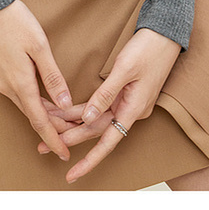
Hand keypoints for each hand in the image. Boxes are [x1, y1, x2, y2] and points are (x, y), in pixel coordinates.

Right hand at [0, 0, 73, 161]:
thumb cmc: (15, 22)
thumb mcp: (39, 46)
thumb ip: (52, 76)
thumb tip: (64, 103)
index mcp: (20, 84)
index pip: (40, 121)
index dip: (54, 138)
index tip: (65, 153)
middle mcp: (8, 88)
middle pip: (35, 116)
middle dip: (55, 127)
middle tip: (76, 132)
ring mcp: (2, 82)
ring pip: (28, 107)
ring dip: (46, 115)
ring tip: (66, 119)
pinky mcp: (1, 74)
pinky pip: (21, 96)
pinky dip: (36, 103)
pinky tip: (47, 101)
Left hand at [37, 27, 181, 182]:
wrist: (165, 35)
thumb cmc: (149, 50)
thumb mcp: (125, 69)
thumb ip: (106, 94)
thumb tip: (87, 118)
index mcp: (133, 109)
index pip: (107, 143)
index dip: (88, 160)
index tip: (72, 174)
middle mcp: (130, 110)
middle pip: (95, 131)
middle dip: (69, 138)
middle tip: (43, 146)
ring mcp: (127, 102)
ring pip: (95, 118)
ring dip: (73, 122)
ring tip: (49, 124)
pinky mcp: (124, 93)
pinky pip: (100, 106)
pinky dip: (83, 109)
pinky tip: (67, 111)